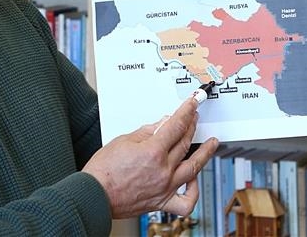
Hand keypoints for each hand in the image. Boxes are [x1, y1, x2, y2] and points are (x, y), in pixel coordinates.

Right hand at [82, 96, 218, 218]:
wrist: (95, 194)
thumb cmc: (103, 170)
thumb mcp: (123, 141)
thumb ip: (147, 132)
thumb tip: (162, 124)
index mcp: (153, 152)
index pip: (176, 125)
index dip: (186, 111)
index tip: (192, 104)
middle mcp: (163, 170)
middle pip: (184, 143)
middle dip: (191, 126)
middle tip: (194, 117)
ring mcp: (165, 187)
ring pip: (193, 168)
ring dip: (205, 153)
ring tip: (211, 143)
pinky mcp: (162, 201)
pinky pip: (186, 202)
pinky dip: (194, 191)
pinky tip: (194, 180)